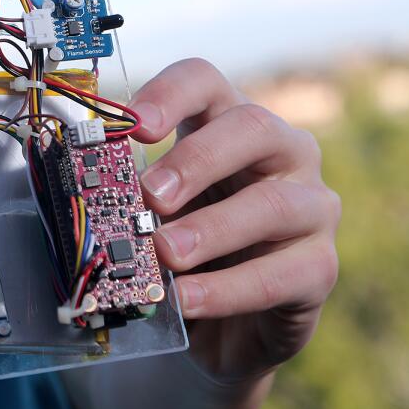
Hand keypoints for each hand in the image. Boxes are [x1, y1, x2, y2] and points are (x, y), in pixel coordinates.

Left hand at [129, 58, 340, 383]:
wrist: (222, 326)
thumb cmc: (184, 251)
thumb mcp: (152, 215)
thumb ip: (129, 196)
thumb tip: (87, 194)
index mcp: (226, 126)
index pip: (205, 82)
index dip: (169, 94)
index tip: (131, 126)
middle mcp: (281, 154)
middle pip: (252, 127)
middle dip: (197, 160)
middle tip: (151, 195)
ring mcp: (311, 207)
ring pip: (273, 204)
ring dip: (211, 230)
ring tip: (165, 254)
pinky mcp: (320, 266)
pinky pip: (282, 273)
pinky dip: (228, 289)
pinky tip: (188, 299)